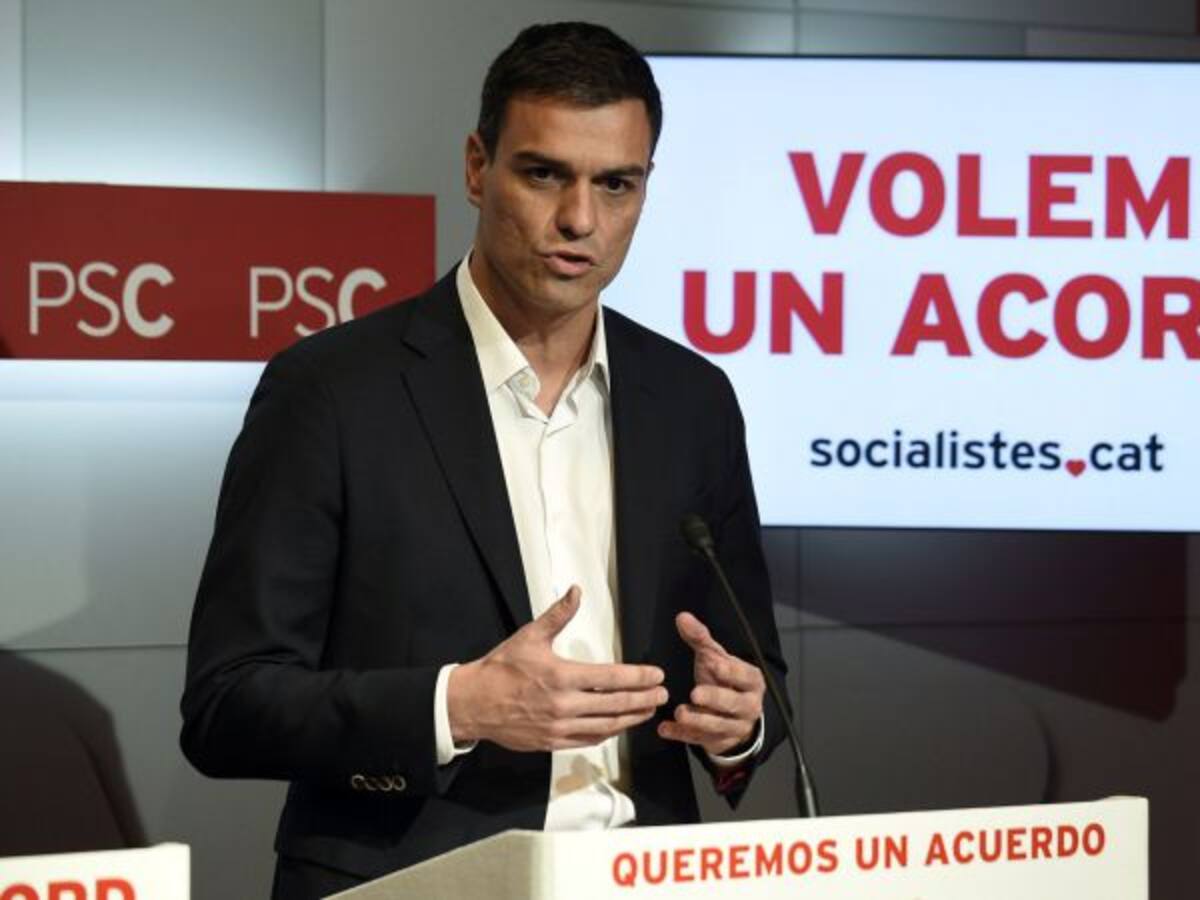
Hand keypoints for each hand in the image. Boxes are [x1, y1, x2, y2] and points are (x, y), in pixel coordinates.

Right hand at [447, 586, 667, 751]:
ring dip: (631, 719)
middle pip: (615, 705)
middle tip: (663, 694)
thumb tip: (576, 591)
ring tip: (649, 710)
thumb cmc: (500, 669)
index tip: (656, 675)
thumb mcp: (529, 636)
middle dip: (643, 699)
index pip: (610, 678)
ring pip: (606, 727)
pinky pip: (588, 740)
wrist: (473, 704)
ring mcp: (559, 727)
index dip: (638, 677)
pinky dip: (608, 734)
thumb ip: (558, 615)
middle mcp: (563, 705)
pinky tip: (619, 726)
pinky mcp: (552, 743)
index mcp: (561, 677)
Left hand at [658, 611, 764, 755]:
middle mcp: (748, 706)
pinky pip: (700, 739)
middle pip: (733, 703)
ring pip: (718, 725)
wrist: (735, 717)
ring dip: (698, 719)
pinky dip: (682, 735)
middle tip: (695, 693)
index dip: (731, 672)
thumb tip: (682, 617)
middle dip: (715, 698)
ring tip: (680, 712)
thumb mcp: (715, 658)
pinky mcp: (718, 742)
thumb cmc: (724, 681)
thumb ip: (700, 639)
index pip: (745, 676)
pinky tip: (666, 729)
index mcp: (751, 682)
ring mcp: (735, 727)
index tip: (715, 664)